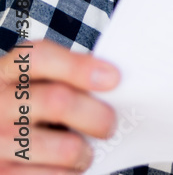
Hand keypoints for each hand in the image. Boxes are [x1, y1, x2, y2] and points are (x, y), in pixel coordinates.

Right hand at [0, 40, 119, 172]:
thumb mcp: (32, 84)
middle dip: (97, 116)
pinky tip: (67, 169)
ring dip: (84, 153)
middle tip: (109, 124)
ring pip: (64, 147)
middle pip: (58, 102)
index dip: (79, 67)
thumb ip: (64, 78)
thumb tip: (112, 83)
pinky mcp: (3, 173)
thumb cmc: (25, 109)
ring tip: (85, 152)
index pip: (40, 58)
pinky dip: (69, 174)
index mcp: (8, 72)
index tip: (113, 78)